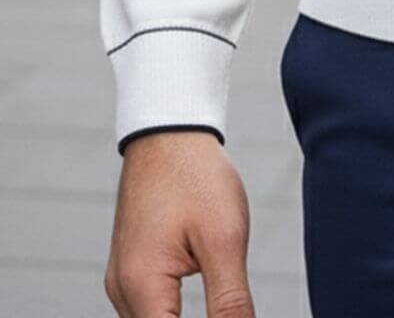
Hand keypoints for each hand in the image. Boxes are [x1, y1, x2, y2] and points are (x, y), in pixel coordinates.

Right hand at [105, 130, 254, 316]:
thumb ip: (230, 301)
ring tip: (225, 310)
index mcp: (142, 286)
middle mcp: (122, 291)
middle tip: (234, 312)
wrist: (169, 132)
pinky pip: (148, 311)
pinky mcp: (130, 271)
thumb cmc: (196, 176)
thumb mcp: (224, 238)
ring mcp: (122, 281)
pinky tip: (207, 309)